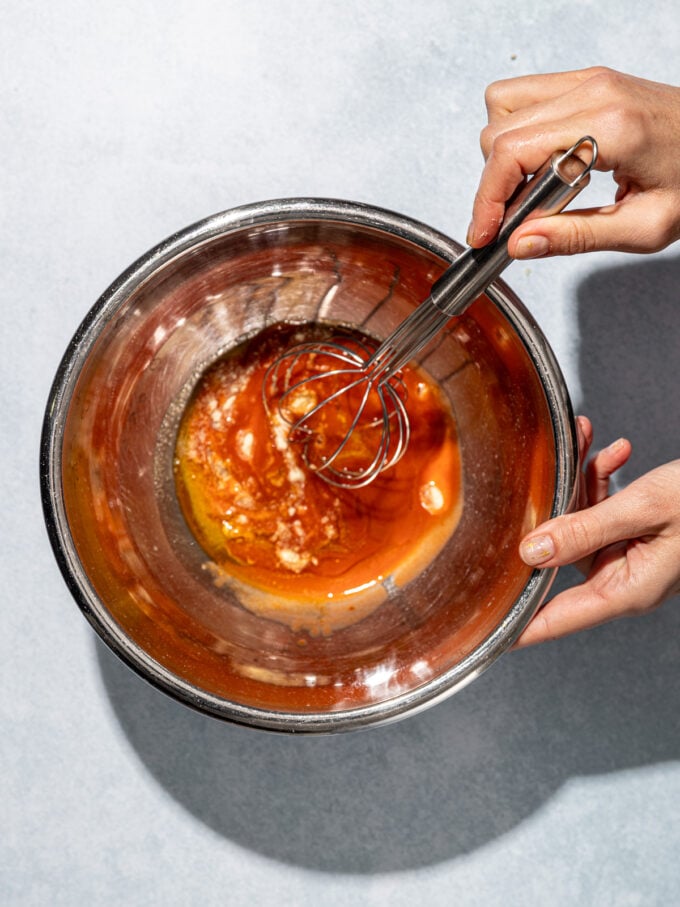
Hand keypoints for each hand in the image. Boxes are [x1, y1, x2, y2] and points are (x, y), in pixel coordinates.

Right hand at [468, 67, 679, 256]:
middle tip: (512, 221)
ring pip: (501, 107)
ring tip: (529, 190)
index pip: (513, 152)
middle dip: (492, 185)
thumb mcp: (644, 228)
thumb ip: (575, 237)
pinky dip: (515, 133)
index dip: (487, 198)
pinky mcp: (587, 80)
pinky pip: (522, 97)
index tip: (484, 233)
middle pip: (498, 131)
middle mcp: (595, 91)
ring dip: (501, 155)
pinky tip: (538, 163)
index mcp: (611, 128)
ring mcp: (589, 79)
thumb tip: (520, 243)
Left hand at [515, 416, 679, 646]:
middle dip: (558, 506)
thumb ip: (585, 528)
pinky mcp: (640, 534)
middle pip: (564, 553)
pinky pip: (606, 511)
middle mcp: (626, 577)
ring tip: (587, 443)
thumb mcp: (646, 509)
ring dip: (583, 482)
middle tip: (555, 467)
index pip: (557, 618)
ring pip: (582, 523)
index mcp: (627, 589)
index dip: (517, 625)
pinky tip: (613, 452)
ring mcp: (633, 556)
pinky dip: (604, 480)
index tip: (481, 628)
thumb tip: (531, 552)